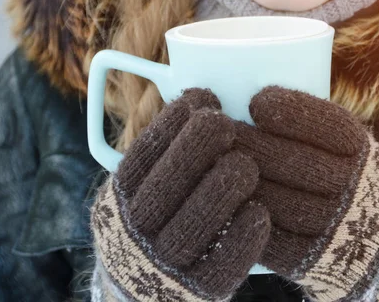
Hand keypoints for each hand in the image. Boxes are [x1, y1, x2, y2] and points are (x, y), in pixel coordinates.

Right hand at [91, 89, 270, 301]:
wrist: (144, 288)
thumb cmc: (157, 221)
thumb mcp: (142, 189)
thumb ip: (164, 157)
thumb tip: (200, 104)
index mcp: (119, 202)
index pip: (139, 159)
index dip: (169, 125)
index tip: (201, 97)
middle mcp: (135, 235)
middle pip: (161, 191)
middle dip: (193, 151)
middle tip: (223, 123)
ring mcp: (164, 267)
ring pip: (189, 229)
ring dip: (218, 192)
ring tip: (245, 164)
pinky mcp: (197, 291)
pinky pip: (218, 268)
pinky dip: (240, 239)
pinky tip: (259, 212)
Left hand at [235, 87, 378, 301]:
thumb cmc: (348, 183)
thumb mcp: (349, 152)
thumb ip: (316, 133)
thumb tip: (253, 103)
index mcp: (363, 155)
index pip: (330, 127)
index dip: (292, 113)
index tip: (256, 101)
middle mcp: (355, 190)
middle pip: (294, 163)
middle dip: (249, 143)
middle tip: (215, 130)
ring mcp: (336, 228)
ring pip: (277, 201)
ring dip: (239, 182)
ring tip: (212, 163)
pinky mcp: (314, 261)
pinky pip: (273, 240)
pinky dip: (246, 219)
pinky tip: (226, 201)